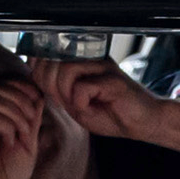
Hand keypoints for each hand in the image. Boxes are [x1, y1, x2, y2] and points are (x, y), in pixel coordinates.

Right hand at [0, 76, 44, 178]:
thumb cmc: (6, 175)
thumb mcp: (27, 142)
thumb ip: (31, 119)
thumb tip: (39, 95)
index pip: (1, 85)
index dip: (21, 87)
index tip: (36, 103)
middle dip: (20, 98)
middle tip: (31, 121)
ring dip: (15, 111)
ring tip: (22, 132)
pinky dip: (8, 125)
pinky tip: (10, 142)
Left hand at [38, 59, 153, 142]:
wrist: (143, 123)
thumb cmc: (112, 114)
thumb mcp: (75, 103)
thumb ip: (57, 89)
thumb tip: (35, 75)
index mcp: (82, 61)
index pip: (47, 56)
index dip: (41, 75)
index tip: (54, 93)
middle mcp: (91, 58)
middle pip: (53, 60)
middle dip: (51, 86)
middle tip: (66, 102)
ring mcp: (103, 66)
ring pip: (66, 70)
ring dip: (66, 94)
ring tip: (78, 104)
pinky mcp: (113, 79)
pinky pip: (82, 87)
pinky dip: (80, 102)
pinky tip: (90, 106)